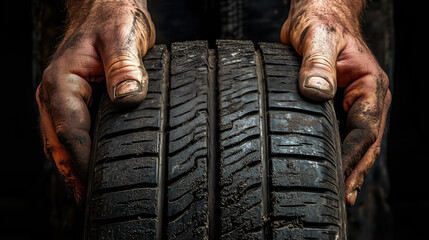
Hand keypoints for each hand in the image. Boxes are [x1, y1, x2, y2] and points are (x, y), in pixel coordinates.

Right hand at [36, 0, 154, 204]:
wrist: (106, 8)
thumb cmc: (113, 17)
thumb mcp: (122, 36)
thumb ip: (124, 66)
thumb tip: (128, 98)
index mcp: (61, 84)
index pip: (71, 134)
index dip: (83, 166)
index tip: (96, 191)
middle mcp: (57, 96)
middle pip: (61, 147)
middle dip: (75, 178)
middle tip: (93, 207)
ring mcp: (64, 102)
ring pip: (64, 145)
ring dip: (76, 171)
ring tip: (93, 198)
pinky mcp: (77, 103)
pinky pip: (75, 136)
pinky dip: (81, 156)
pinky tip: (95, 169)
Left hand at [281, 0, 390, 205]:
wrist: (318, 13)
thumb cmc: (320, 22)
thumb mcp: (317, 38)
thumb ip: (317, 64)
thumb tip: (316, 92)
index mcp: (370, 85)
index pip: (365, 128)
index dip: (354, 156)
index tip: (342, 178)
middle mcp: (367, 97)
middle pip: (365, 142)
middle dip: (355, 170)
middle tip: (342, 198)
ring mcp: (354, 102)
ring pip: (356, 141)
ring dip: (349, 166)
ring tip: (339, 193)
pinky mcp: (338, 104)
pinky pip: (343, 133)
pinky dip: (339, 152)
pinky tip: (330, 168)